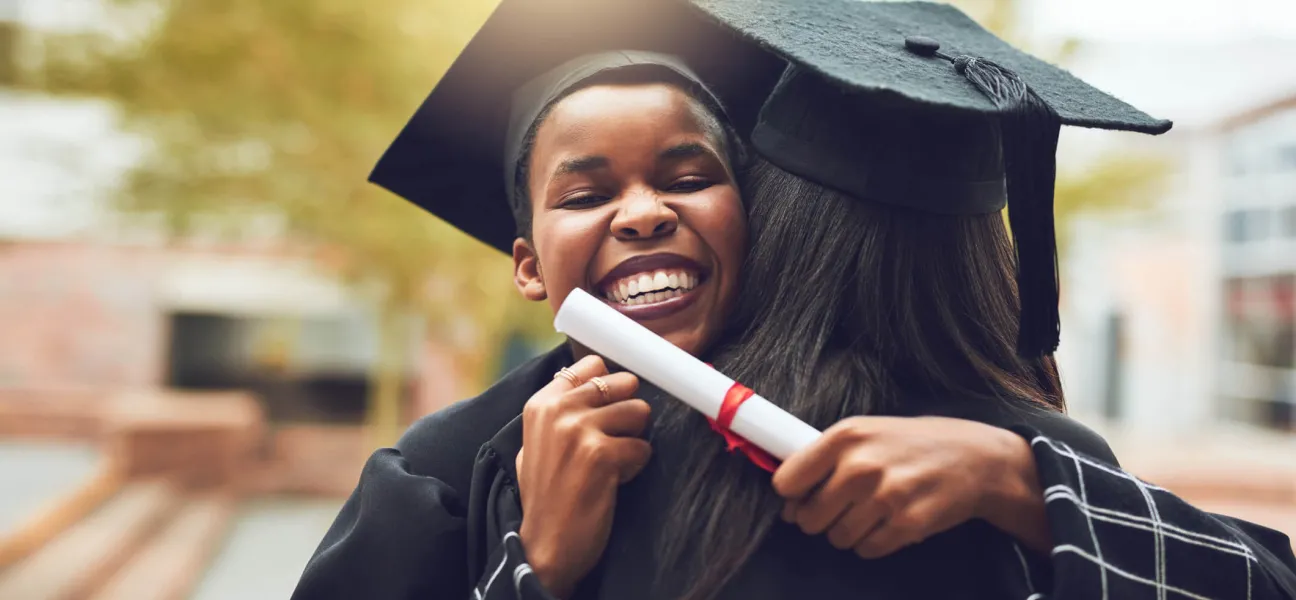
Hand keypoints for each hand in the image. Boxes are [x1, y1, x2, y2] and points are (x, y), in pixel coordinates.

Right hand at [515, 355, 651, 598]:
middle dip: (627, 411)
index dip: (610, 386)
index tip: (609, 408)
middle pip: (622, 383)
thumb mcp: (537, 443)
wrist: (545, 546)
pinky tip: (614, 483)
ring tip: (613, 463)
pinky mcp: (602, 455)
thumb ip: (560, 411)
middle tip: (614, 440)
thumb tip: (595, 382)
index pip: (591, 365)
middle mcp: (558, 411)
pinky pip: (643, 447)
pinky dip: (635, 466)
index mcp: (541, 404)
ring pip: (639, 412)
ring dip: (634, 439)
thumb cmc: (546, 497)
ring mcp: (579, 430)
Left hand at [771, 416, 1047, 558]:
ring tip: (873, 512)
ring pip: (836, 538)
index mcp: (845, 436)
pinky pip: (866, 550)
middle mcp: (861, 465)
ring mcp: (885, 496)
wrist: (977, 458)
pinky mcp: (907, 524)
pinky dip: (874, 543)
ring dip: (849, 532)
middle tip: (845, 506)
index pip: (786, 482)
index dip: (794, 495)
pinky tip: (890, 522)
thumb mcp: (867, 432)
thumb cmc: (914, 444)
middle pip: (808, 518)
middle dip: (821, 518)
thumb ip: (825, 459)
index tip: (806, 495)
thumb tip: (789, 501)